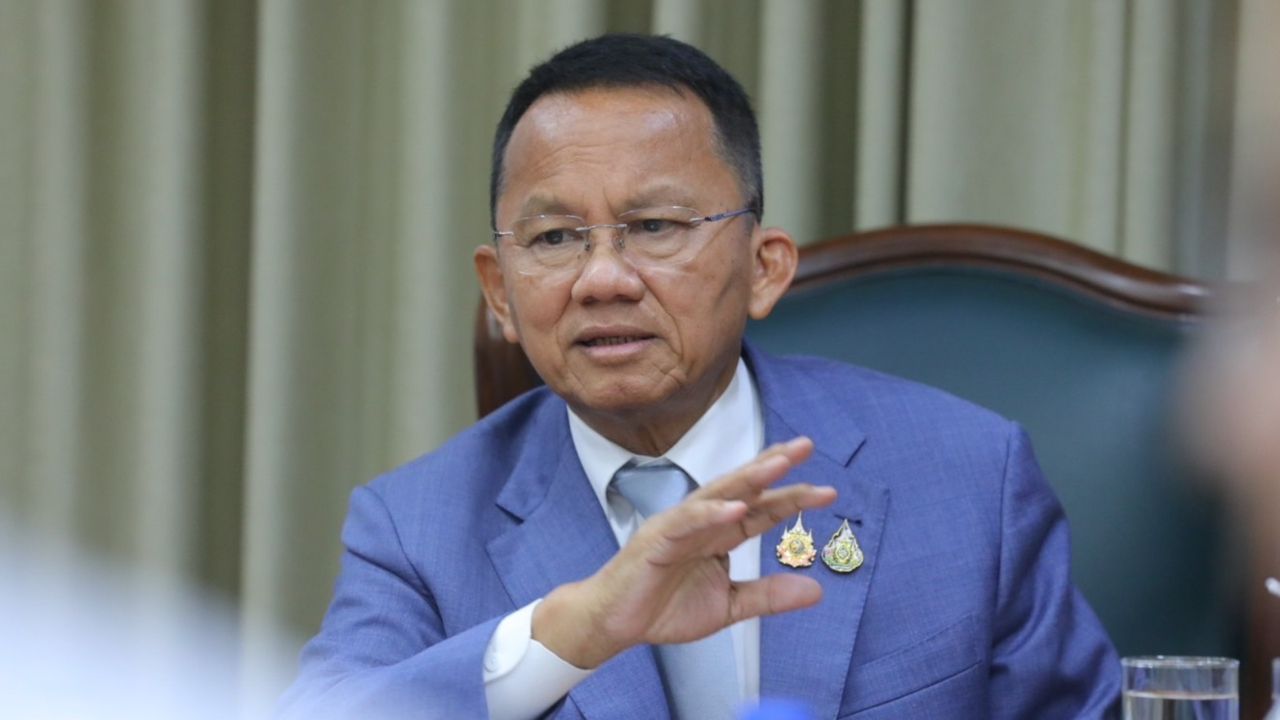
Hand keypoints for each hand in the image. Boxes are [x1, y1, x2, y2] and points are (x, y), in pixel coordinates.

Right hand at [532, 436, 834, 668]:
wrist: (616, 625)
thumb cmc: (664, 607)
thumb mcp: (729, 606)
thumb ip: (769, 597)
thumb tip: (818, 592)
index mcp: (719, 535)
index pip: (761, 510)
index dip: (792, 499)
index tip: (827, 491)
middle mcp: (702, 522)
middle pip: (743, 488)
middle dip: (774, 467)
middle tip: (806, 447)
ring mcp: (678, 526)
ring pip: (717, 494)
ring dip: (747, 477)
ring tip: (777, 464)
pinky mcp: (657, 539)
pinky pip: (687, 521)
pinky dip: (711, 513)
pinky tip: (736, 507)